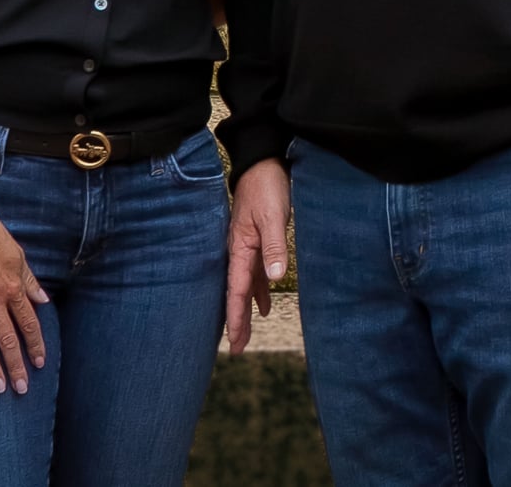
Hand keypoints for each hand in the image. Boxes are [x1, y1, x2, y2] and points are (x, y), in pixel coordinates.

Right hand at [225, 159, 291, 352]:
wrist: (262, 162)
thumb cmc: (267, 187)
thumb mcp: (273, 217)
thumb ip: (275, 246)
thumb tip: (275, 277)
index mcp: (239, 248)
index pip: (236, 290)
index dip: (236, 317)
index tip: (236, 342)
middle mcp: (239, 250)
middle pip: (236, 293)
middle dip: (236, 321)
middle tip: (237, 349)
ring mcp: (246, 245)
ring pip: (244, 285)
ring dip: (245, 308)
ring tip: (245, 333)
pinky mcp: (255, 239)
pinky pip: (253, 272)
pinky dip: (257, 290)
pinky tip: (263, 302)